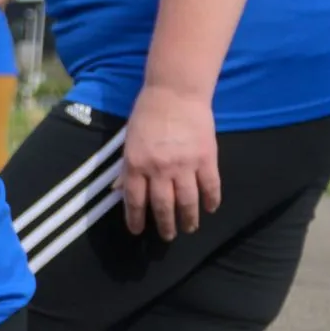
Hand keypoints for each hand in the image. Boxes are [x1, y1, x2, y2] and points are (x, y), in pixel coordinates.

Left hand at [117, 93, 220, 237]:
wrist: (175, 94)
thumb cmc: (147, 115)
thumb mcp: (128, 142)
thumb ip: (126, 167)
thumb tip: (119, 191)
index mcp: (136, 165)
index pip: (135, 200)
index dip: (136, 219)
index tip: (138, 231)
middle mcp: (159, 169)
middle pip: (162, 206)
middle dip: (165, 225)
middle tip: (168, 236)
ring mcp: (184, 165)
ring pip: (187, 201)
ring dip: (188, 219)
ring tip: (189, 228)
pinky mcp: (206, 158)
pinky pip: (210, 185)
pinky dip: (211, 200)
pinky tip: (210, 208)